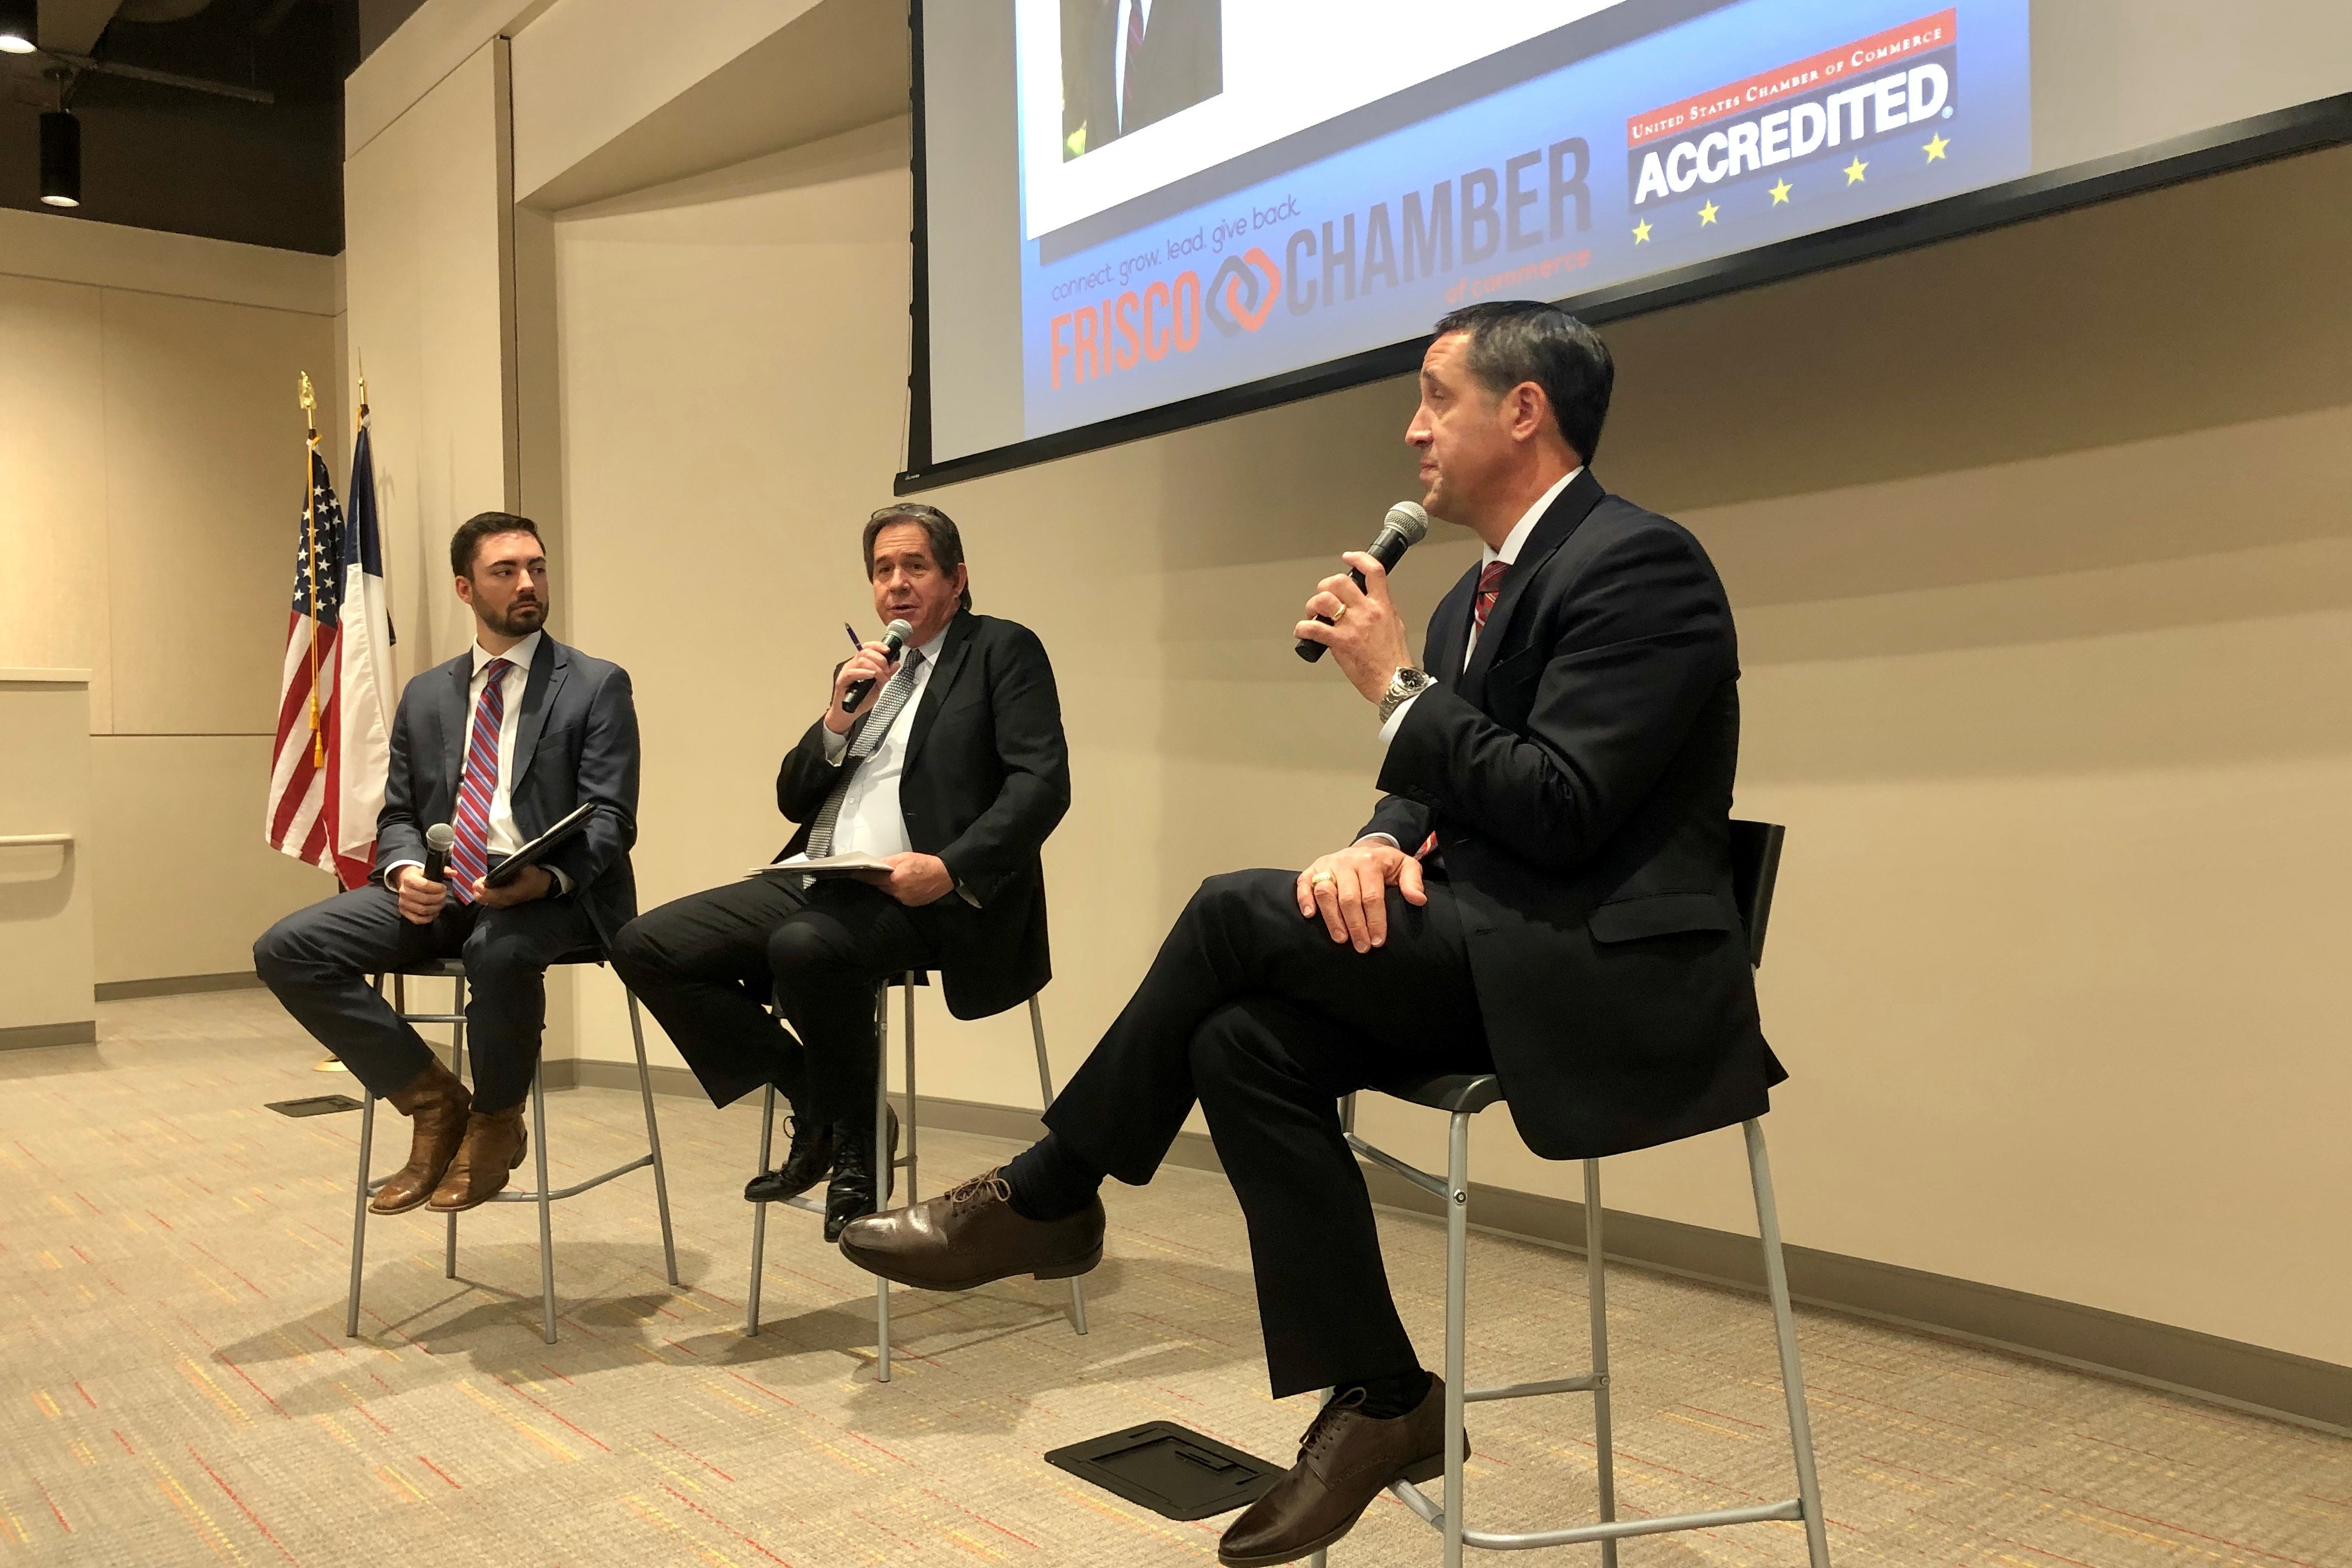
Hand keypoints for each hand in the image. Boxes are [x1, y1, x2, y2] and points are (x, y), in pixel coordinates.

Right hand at [392, 865, 448, 924]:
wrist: (407, 883)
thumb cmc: (421, 877)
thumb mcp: (430, 871)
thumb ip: (444, 871)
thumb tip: (454, 873)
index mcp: (409, 879)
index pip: (424, 885)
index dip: (437, 888)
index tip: (443, 888)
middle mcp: (404, 891)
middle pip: (425, 899)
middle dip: (439, 898)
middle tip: (444, 896)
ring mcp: (403, 903)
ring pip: (423, 910)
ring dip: (436, 908)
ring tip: (441, 903)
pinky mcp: (404, 912)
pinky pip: (418, 919)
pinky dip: (429, 917)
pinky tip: (434, 912)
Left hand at [472, 864, 552, 907]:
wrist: (543, 886)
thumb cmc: (534, 876)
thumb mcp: (527, 868)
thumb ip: (513, 868)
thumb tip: (500, 867)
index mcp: (514, 892)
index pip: (496, 895)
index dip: (485, 890)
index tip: (477, 883)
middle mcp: (509, 900)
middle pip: (489, 900)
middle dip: (479, 892)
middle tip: (476, 883)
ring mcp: (507, 903)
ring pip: (488, 903)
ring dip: (481, 895)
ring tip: (478, 885)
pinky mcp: (506, 903)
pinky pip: (491, 903)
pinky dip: (485, 897)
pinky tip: (481, 891)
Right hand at [825, 641, 901, 733]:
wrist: (848, 714)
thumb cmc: (860, 700)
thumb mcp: (878, 686)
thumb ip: (886, 675)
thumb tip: (895, 664)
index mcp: (860, 664)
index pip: (867, 647)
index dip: (878, 646)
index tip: (888, 650)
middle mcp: (852, 665)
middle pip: (865, 652)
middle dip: (880, 659)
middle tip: (887, 671)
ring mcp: (846, 672)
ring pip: (860, 660)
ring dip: (875, 668)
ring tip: (881, 677)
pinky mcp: (842, 681)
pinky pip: (852, 673)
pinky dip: (863, 673)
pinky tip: (871, 676)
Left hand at [855, 852, 954, 906]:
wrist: (945, 874)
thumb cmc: (926, 864)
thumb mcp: (904, 857)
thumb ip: (888, 862)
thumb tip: (874, 864)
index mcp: (895, 879)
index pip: (872, 879)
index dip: (862, 876)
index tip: (854, 874)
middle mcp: (898, 892)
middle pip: (879, 887)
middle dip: (877, 881)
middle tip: (875, 874)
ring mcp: (904, 900)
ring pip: (888, 893)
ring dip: (887, 887)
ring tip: (894, 879)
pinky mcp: (911, 904)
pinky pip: (898, 898)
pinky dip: (897, 892)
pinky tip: (903, 886)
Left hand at [1294, 551, 1414, 703]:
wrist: (1394, 681)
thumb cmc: (1394, 658)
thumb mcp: (1395, 625)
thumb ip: (1381, 610)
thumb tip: (1368, 603)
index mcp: (1382, 605)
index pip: (1373, 571)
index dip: (1358, 559)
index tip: (1347, 558)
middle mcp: (1367, 611)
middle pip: (1340, 582)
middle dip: (1326, 586)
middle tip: (1323, 598)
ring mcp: (1352, 626)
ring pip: (1324, 600)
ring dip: (1313, 605)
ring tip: (1313, 615)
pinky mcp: (1340, 642)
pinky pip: (1314, 628)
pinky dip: (1303, 628)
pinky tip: (1302, 631)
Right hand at [1296, 838, 1426, 951]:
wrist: (1365, 849)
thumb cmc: (1385, 864)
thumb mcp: (1405, 866)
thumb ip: (1413, 881)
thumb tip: (1418, 900)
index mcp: (1370, 861)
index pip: (1372, 896)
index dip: (1375, 921)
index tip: (1378, 941)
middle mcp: (1347, 861)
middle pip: (1349, 899)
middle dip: (1356, 926)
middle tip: (1362, 947)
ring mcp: (1328, 864)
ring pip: (1326, 893)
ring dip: (1332, 919)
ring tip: (1341, 939)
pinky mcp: (1313, 868)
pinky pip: (1304, 883)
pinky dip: (1304, 899)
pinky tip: (1310, 915)